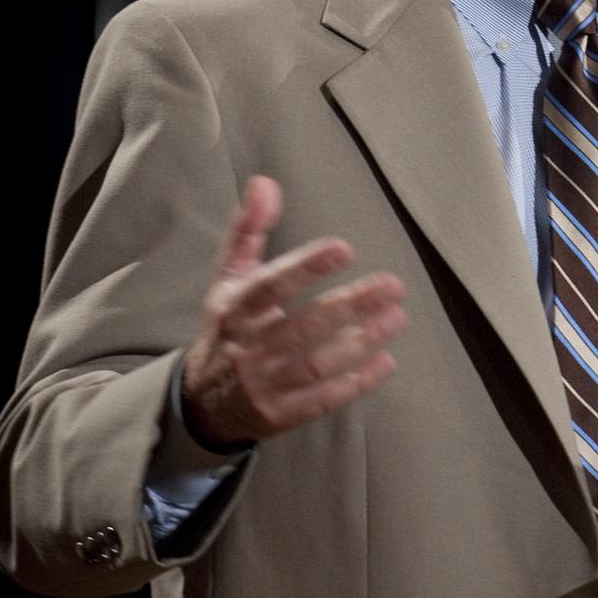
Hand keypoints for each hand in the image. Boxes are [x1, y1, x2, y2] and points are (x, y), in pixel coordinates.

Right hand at [181, 175, 406, 448]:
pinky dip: (355, 384)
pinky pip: (320, 401)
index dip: (307, 267)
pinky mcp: (278, 416)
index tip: (346, 248)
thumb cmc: (229, 324)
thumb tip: (265, 182)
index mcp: (234, 308)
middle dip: (350, 305)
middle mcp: (246, 348)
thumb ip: (248, 228)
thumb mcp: (229, 276)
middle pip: (302, 327)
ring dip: (360, 343)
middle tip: (393, 285)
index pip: (271, 285)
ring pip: (316, 365)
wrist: (200, 401)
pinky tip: (386, 362)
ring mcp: (262, 386)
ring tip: (397, 317)